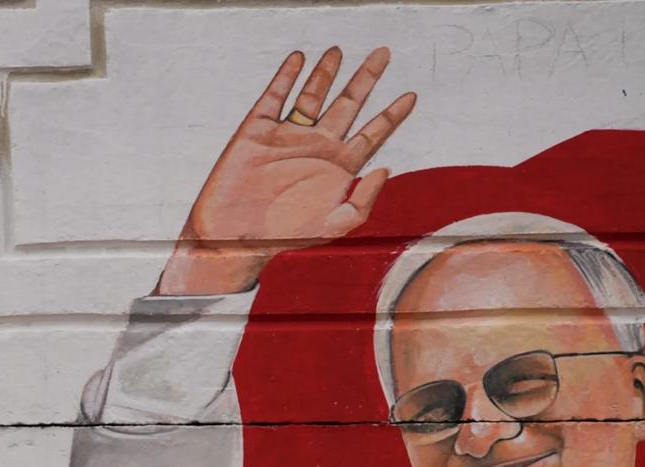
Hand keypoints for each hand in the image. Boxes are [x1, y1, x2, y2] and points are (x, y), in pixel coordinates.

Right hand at [160, 47, 415, 296]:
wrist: (233, 236)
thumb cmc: (282, 238)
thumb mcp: (333, 226)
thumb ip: (363, 201)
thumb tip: (385, 168)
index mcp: (337, 167)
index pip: (372, 134)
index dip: (392, 115)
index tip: (411, 95)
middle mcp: (316, 147)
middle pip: (348, 105)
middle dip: (366, 79)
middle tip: (383, 54)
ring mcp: (287, 136)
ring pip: (313, 96)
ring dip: (326, 73)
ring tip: (338, 51)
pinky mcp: (257, 131)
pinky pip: (275, 97)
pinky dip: (286, 76)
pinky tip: (299, 59)